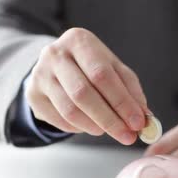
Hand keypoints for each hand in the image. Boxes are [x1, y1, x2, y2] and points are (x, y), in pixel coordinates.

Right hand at [25, 27, 149, 144]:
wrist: (56, 67)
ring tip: (109, 131)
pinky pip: (59, 120)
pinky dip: (80, 128)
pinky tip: (91, 126)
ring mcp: (40, 74)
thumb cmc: (91, 67)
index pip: (103, 75)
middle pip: (84, 93)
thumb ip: (131, 91)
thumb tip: (144, 118)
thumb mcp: (114, 69)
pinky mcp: (33, 95)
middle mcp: (55, 54)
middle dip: (110, 119)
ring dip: (95, 126)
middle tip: (127, 136)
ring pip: (70, 110)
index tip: (138, 123)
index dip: (122, 102)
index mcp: (79, 41)